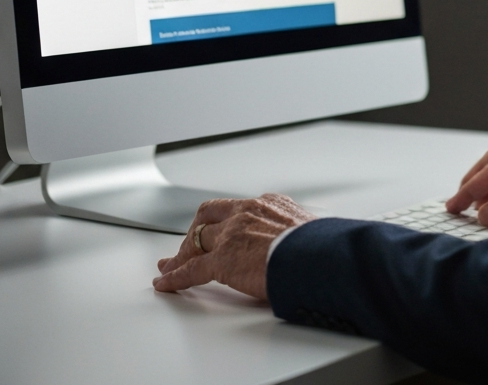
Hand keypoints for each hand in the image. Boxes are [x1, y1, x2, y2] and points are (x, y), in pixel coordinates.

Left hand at [153, 193, 314, 297]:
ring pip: (196, 241)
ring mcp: (232, 234)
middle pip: (209, 217)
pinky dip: (174, 277)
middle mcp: (247, 211)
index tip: (218, 229)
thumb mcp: (310, 231)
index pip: (237, 208)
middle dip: (196, 232)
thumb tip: (306, 248)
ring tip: (171, 265)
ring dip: (181, 254)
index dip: (222, 221)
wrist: (318, 257)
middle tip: (189, 247)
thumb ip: (297, 234)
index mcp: (270, 203)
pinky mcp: (221, 260)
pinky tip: (165, 283)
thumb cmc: (322, 249)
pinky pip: (190, 269)